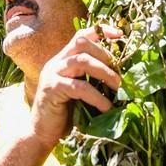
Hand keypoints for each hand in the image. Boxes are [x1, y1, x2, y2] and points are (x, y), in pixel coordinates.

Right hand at [30, 25, 122, 147]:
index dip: (100, 31)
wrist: (42, 133)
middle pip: (82, 44)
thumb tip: (124, 76)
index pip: (81, 36)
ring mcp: (52, 74)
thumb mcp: (82, 91)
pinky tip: (107, 107)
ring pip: (81, 61)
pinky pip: (79, 87)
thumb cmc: (66, 113)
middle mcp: (56, 62)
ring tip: (119, 88)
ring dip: (105, 73)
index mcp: (64, 59)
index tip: (120, 34)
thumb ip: (93, 79)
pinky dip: (97, 97)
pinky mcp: (51, 89)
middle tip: (122, 75)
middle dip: (106, 56)